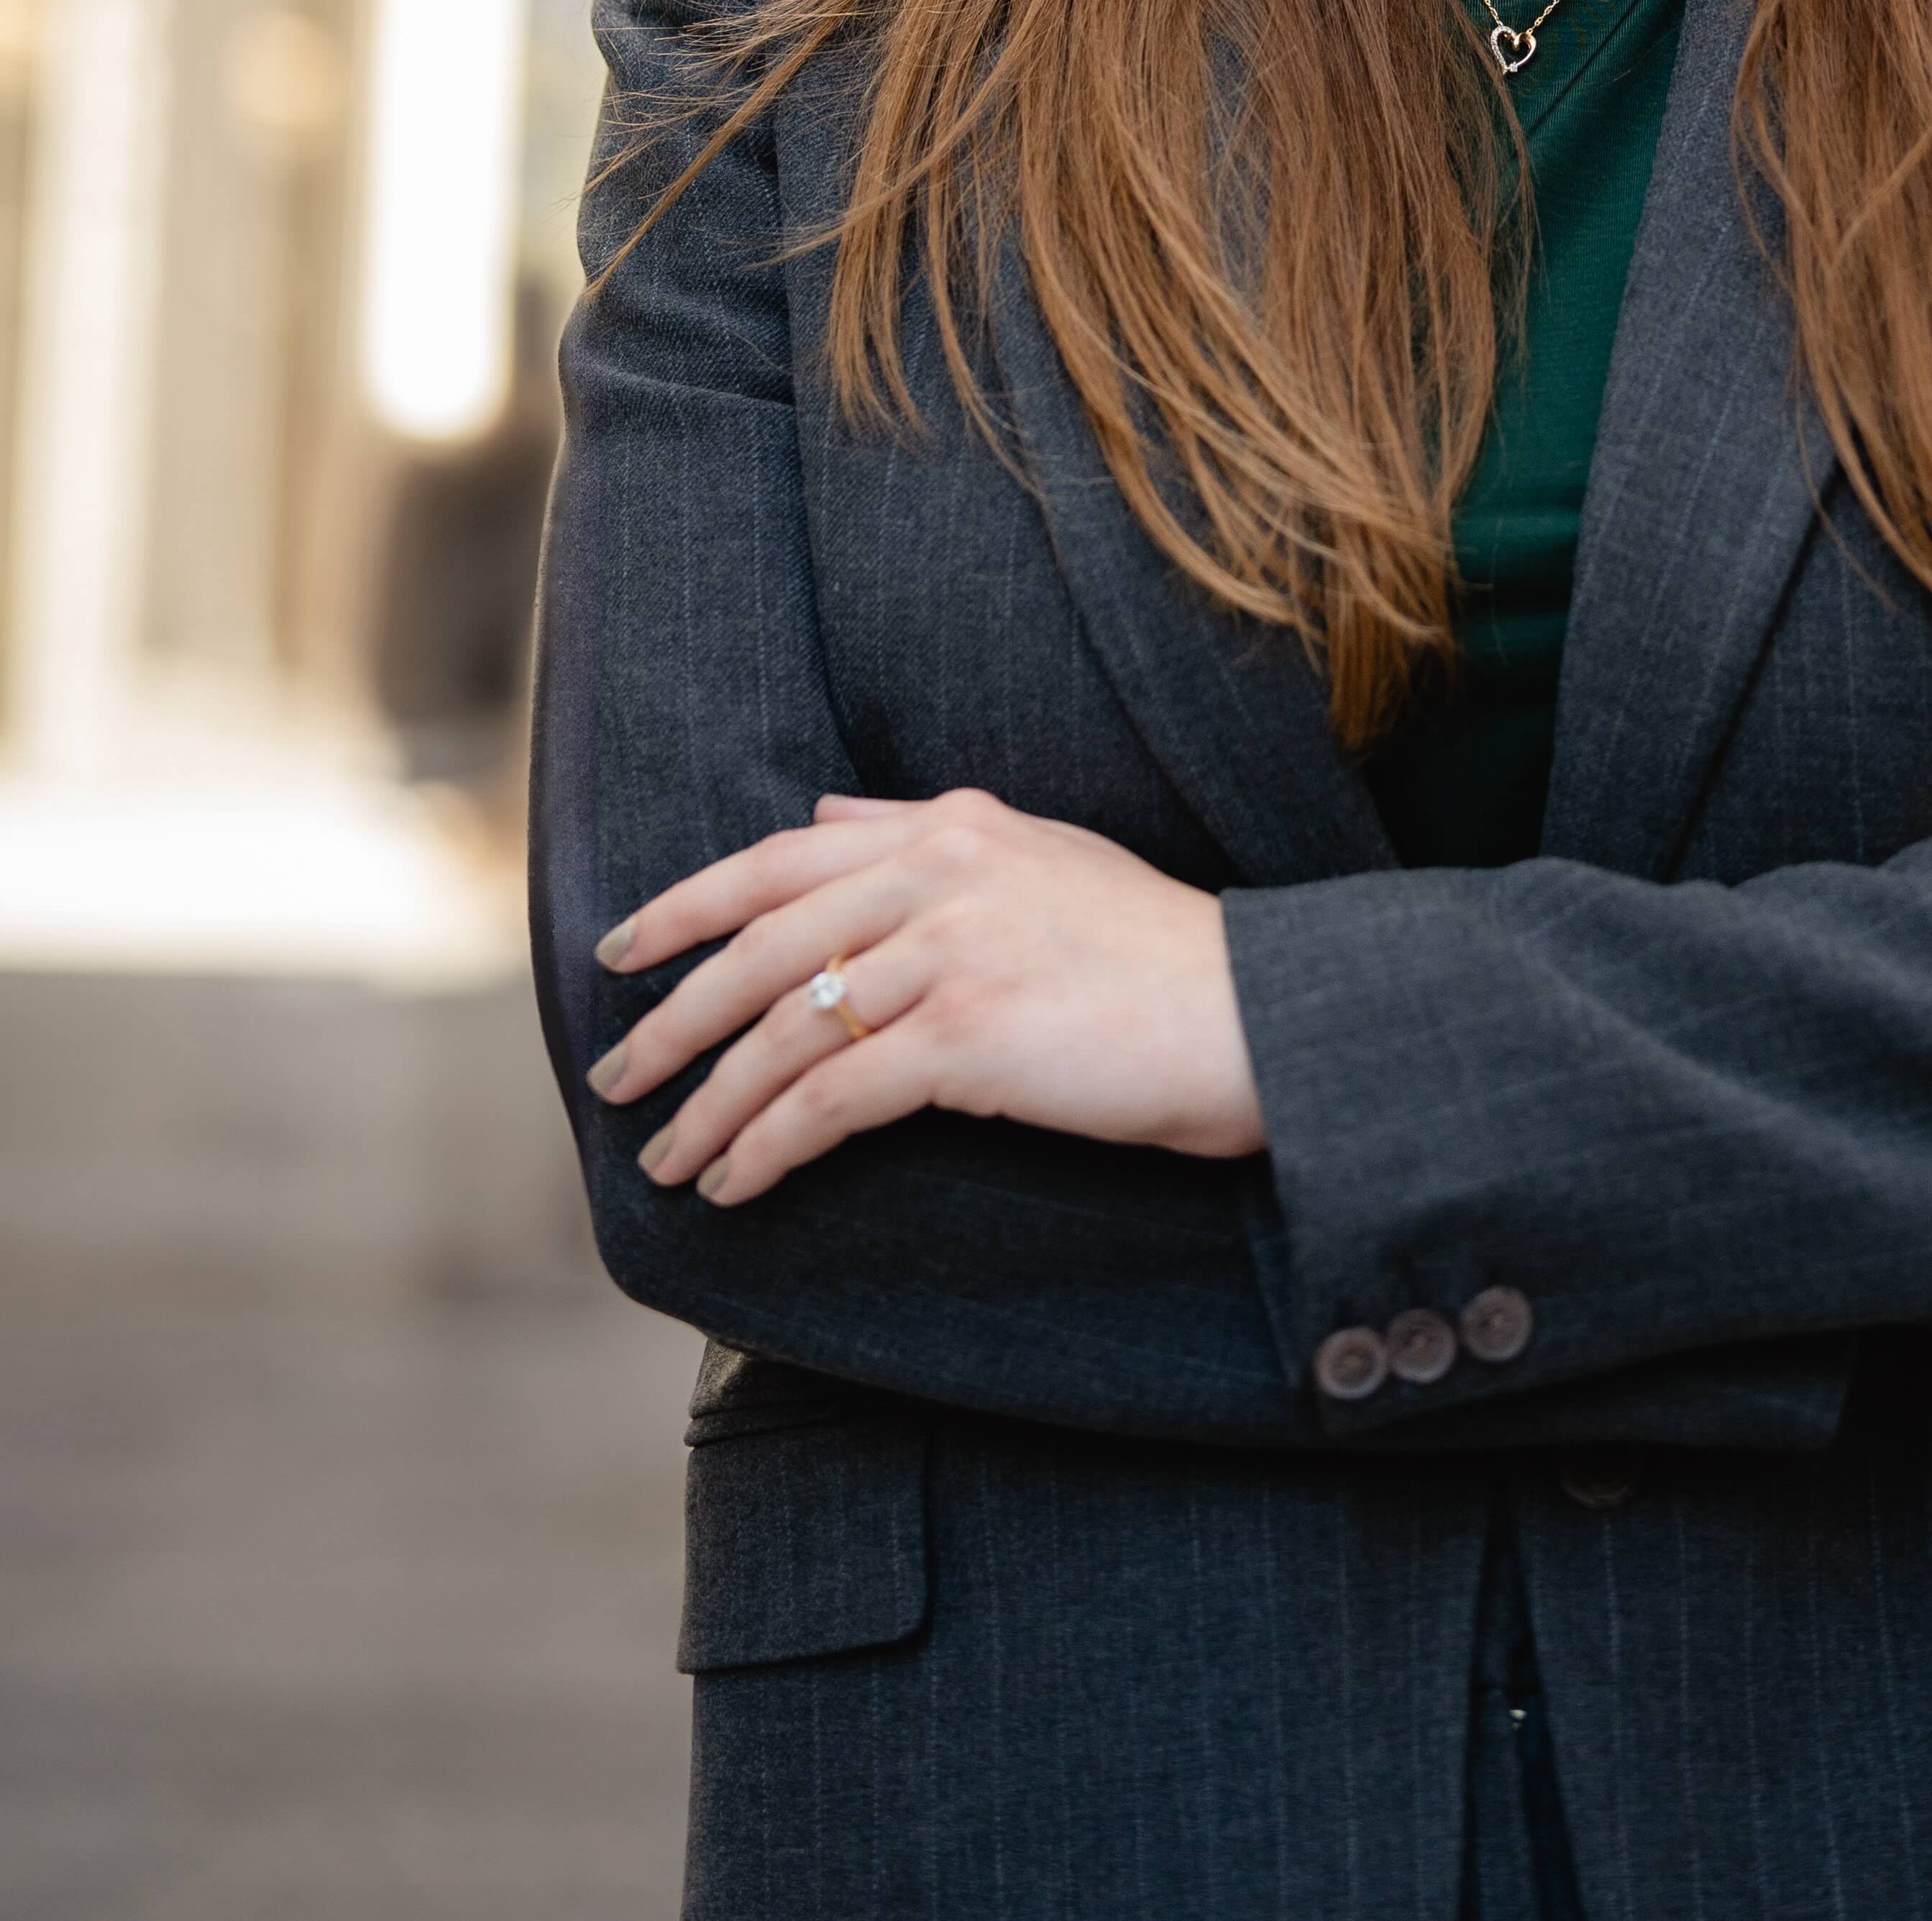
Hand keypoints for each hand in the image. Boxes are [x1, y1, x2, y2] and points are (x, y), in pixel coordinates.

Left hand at [583, 789, 1267, 1207]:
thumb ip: (927, 833)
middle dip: (674, 1020)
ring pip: (786, 1031)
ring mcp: (953, 951)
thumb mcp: (1040, 856)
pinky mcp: (968, 1036)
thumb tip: (824, 815)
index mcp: (952, 824)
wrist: (1245, 1014)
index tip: (620, 951)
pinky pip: (833, 1097)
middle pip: (761, 948)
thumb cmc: (1149, 950)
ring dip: (712, 1105)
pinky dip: (769, 1146)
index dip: (687, 905)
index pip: (780, 858)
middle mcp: (943, 872)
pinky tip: (737, 1184)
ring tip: (670, 1160)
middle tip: (616, 1081)